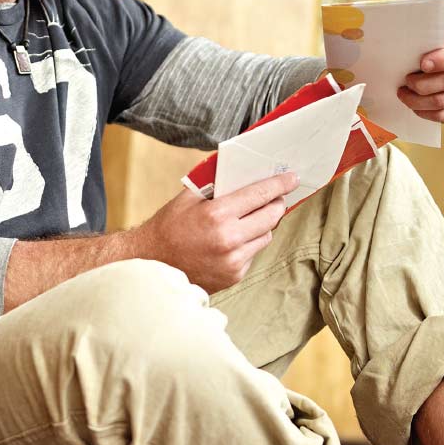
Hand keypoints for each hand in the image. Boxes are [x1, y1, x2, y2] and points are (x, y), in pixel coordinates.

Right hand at [134, 172, 298, 293]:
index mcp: (217, 215)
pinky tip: (231, 240)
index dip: (279, 184)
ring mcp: (233, 261)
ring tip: (247, 218)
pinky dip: (248, 244)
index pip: (260, 194)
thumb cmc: (168, 227)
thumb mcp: (187, 197)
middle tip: (275, 197)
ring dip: (262, 224)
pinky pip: (253, 254)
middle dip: (276, 203)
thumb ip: (214, 183)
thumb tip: (241, 169)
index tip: (291, 178)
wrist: (151, 265)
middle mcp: (229, 239)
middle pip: (272, 216)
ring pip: (266, 236)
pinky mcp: (234, 276)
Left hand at [397, 24, 443, 122]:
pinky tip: (416, 107)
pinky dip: (428, 114)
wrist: (430, 58)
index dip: (442, 60)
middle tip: (405, 83)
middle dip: (422, 84)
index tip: (422, 65)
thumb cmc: (421, 47)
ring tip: (405, 96)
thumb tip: (399, 52)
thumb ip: (416, 41)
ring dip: (419, 102)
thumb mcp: (421, 37)